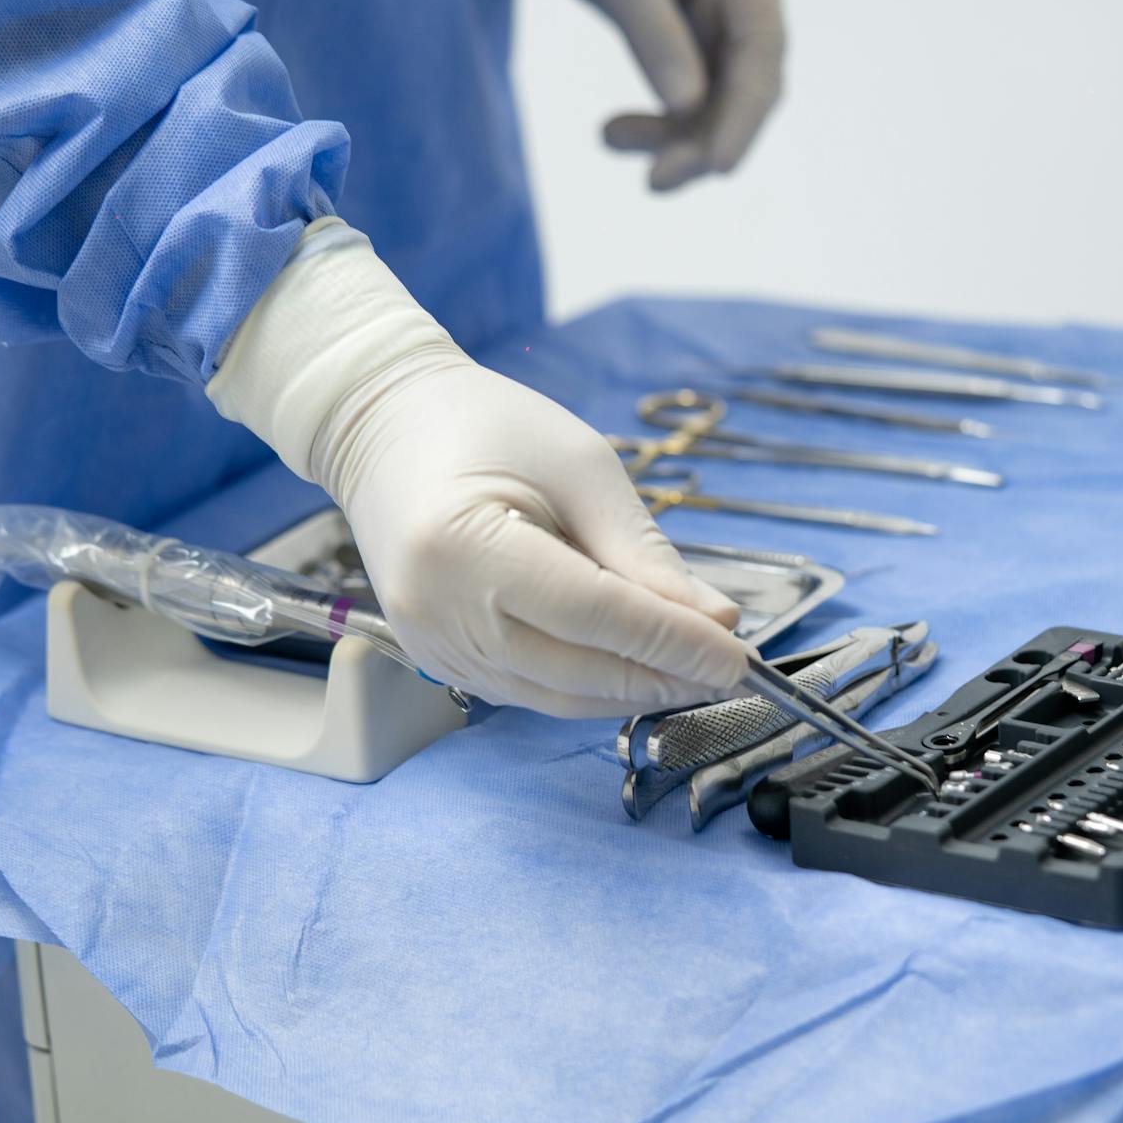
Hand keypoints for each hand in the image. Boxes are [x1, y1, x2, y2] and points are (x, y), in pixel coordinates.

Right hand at [209, 220, 748, 716]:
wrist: (385, 426)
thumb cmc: (486, 425)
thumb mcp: (581, 465)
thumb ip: (644, 552)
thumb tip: (716, 621)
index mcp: (463, 546)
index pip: (594, 615)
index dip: (673, 643)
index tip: (737, 654)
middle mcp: (437, 611)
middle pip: (577, 672)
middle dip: (663, 677)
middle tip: (731, 668)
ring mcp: (431, 645)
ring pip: (558, 697)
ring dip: (633, 691)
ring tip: (696, 672)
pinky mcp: (438, 659)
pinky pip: (531, 691)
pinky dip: (591, 687)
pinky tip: (637, 667)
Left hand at [524, 0, 784, 190]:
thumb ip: (653, 38)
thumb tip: (688, 110)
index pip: (761, 54)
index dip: (745, 116)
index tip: (718, 167)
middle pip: (747, 89)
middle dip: (705, 139)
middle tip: (656, 182)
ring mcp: (721, 22)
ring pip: (718, 103)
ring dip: (673, 137)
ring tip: (609, 138)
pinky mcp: (694, 42)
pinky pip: (689, 98)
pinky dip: (656, 121)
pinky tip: (612, 133)